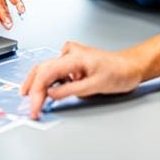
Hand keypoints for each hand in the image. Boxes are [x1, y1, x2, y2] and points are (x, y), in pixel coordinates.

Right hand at [20, 41, 143, 118]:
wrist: (130, 66)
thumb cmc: (118, 72)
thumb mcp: (95, 86)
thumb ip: (71, 90)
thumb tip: (50, 94)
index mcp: (75, 57)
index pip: (47, 72)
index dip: (37, 91)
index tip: (34, 106)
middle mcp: (70, 52)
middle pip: (42, 68)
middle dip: (33, 88)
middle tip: (30, 106)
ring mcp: (71, 55)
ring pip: (47, 69)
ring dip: (40, 85)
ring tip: (37, 102)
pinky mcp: (72, 61)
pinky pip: (55, 70)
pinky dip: (49, 82)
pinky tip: (51, 92)